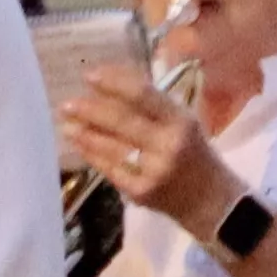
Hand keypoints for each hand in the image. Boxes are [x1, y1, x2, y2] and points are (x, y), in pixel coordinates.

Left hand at [55, 69, 236, 226]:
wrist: (211, 201)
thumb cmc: (194, 152)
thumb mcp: (184, 121)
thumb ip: (153, 104)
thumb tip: (111, 81)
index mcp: (181, 120)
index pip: (143, 95)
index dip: (113, 83)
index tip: (89, 76)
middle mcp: (168, 144)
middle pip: (122, 121)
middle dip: (90, 111)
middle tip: (67, 104)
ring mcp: (153, 170)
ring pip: (111, 147)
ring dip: (85, 133)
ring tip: (65, 122)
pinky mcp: (140, 192)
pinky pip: (110, 169)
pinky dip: (92, 155)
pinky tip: (79, 144)